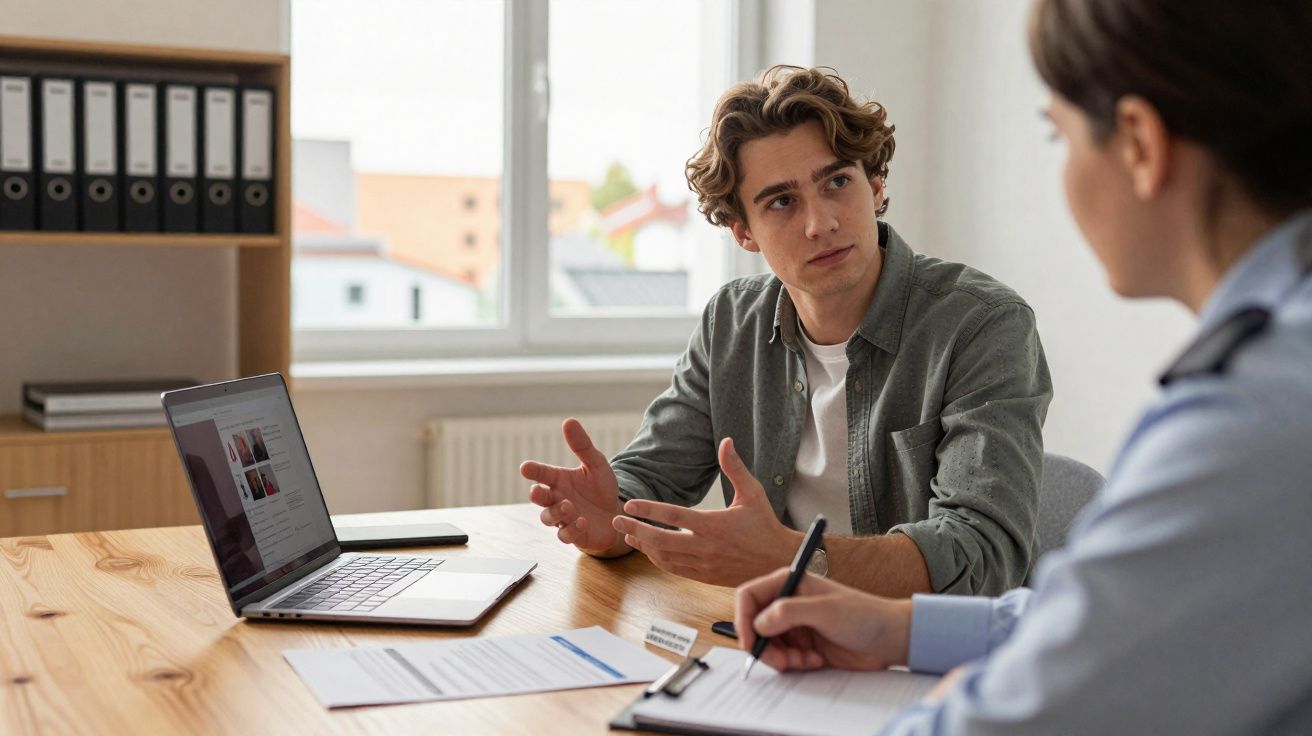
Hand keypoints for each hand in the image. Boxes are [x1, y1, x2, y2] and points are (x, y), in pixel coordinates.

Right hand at [521, 419, 626, 554]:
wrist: (617, 514)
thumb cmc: (602, 489)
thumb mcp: (596, 464)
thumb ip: (582, 446)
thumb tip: (569, 421)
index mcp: (559, 480)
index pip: (542, 473)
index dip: (533, 470)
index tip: (525, 467)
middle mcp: (557, 499)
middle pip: (539, 498)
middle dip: (536, 495)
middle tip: (537, 491)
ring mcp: (564, 518)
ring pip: (548, 518)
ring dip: (556, 513)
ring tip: (569, 507)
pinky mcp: (574, 534)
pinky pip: (565, 535)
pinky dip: (571, 529)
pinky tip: (582, 522)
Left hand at [611, 437, 795, 585]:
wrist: (778, 560)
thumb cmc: (765, 524)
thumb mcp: (753, 492)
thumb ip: (735, 468)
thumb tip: (726, 441)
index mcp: (715, 524)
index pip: (674, 516)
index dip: (648, 510)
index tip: (629, 505)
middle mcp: (706, 547)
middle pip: (661, 540)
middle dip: (635, 530)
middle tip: (616, 522)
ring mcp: (704, 564)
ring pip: (665, 558)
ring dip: (644, 546)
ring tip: (628, 535)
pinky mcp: (705, 576)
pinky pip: (675, 569)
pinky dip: (658, 560)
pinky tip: (649, 550)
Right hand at [735, 567, 911, 671]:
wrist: (890, 638)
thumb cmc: (864, 615)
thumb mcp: (825, 611)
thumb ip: (788, 613)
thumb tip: (758, 623)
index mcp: (789, 583)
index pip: (749, 597)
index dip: (743, 619)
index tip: (750, 642)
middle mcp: (788, 603)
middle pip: (754, 626)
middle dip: (765, 646)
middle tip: (781, 662)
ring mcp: (795, 625)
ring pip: (768, 646)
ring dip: (781, 658)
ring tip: (805, 661)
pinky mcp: (803, 645)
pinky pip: (784, 659)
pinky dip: (794, 664)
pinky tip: (815, 661)